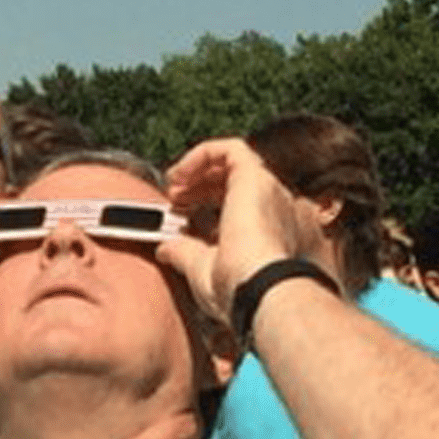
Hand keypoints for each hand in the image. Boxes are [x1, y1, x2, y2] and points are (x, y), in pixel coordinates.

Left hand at [156, 138, 309, 319]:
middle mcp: (273, 208)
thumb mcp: (203, 271)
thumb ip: (185, 254)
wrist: (256, 288)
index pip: (235, 205)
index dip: (204, 201)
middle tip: (173, 196)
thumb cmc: (238, 289)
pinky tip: (180, 172)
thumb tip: (165, 249)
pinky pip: (230, 149)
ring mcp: (267, 190)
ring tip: (173, 182)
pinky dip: (201, 154)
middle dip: (199, 184)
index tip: (179, 212)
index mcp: (266, 233)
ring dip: (198, 168)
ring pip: (233, 161)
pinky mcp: (255, 175)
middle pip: (233, 181)